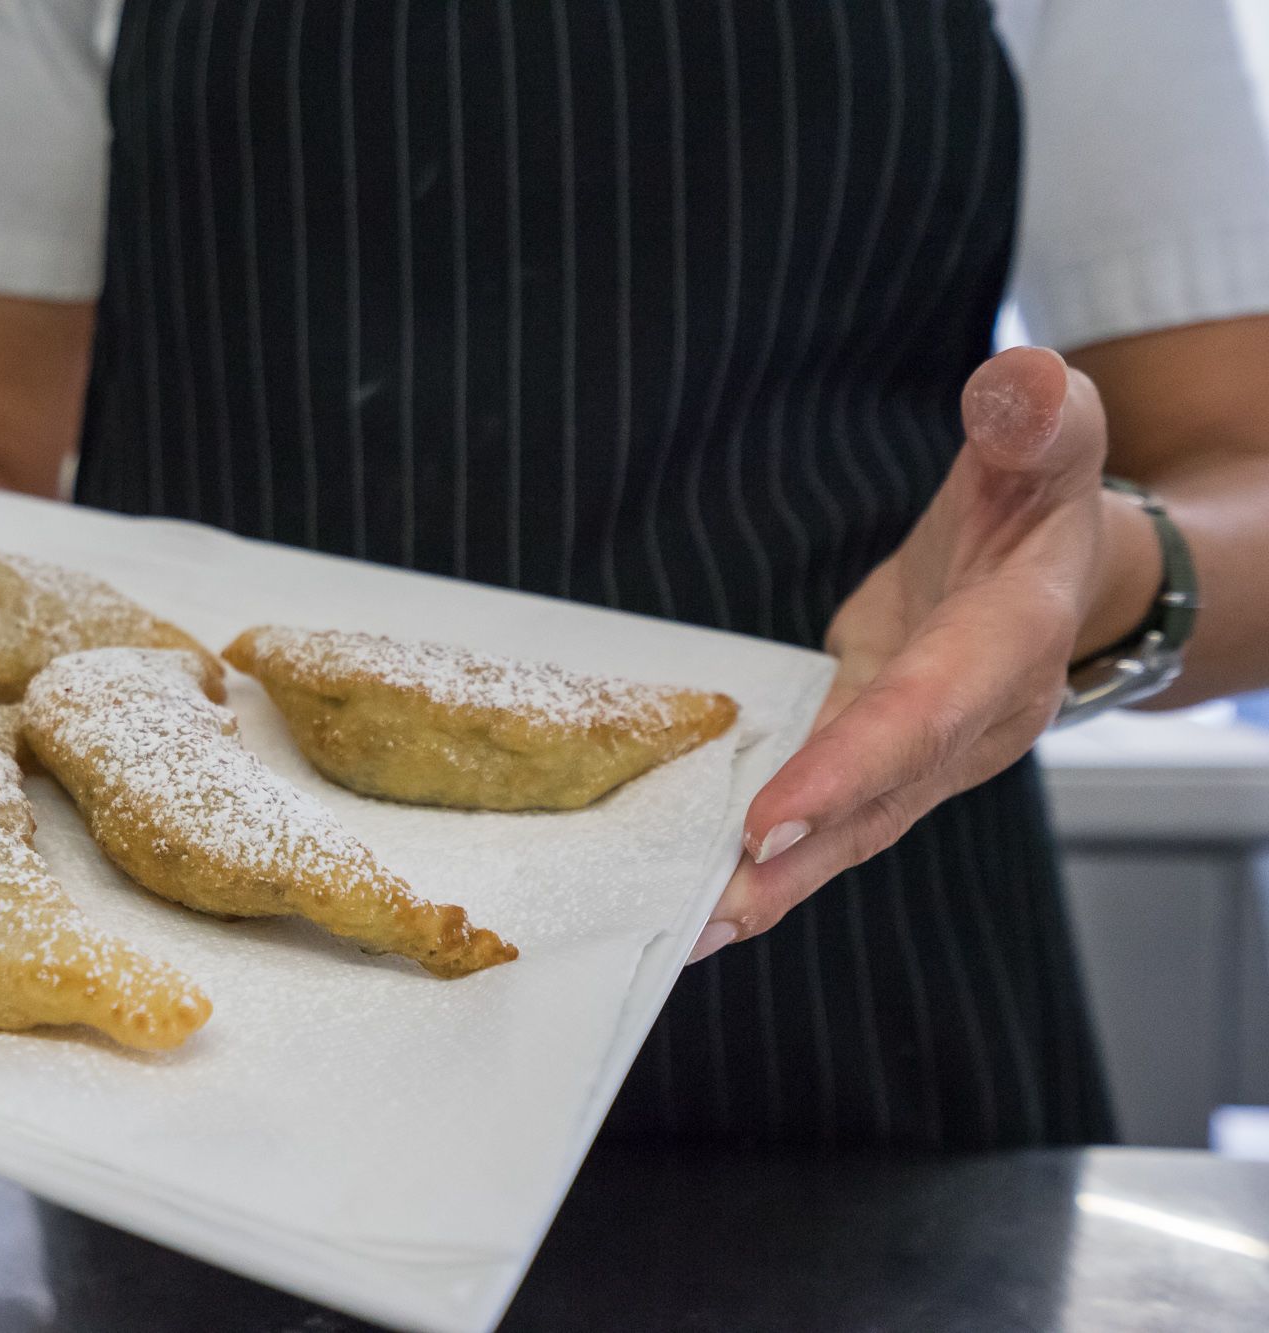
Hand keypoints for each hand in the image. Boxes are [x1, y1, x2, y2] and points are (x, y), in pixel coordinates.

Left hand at [689, 346, 1144, 961]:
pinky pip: (826, 816)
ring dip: (772, 883)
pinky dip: (769, 860)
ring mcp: (925, 754)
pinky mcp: (880, 759)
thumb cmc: (1039, 495)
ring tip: (687, 933)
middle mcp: (969, 722)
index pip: (924, 713)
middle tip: (709, 912)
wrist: (1055, 562)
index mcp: (1006, 645)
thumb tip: (1018, 384)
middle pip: (880, 801)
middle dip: (797, 856)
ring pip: (849, 829)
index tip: (772, 812)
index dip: (852, 766)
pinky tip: (700, 902)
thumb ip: (1036, 416)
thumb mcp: (1046, 438)